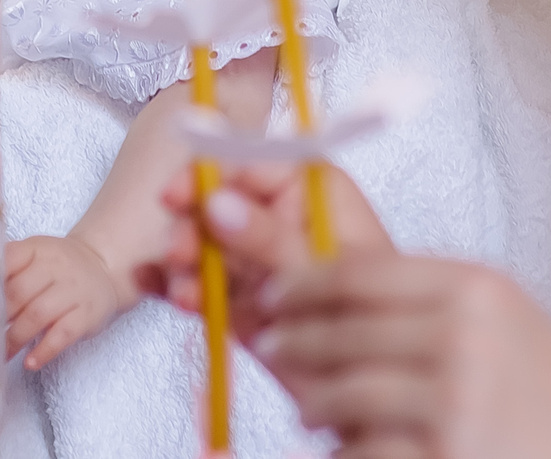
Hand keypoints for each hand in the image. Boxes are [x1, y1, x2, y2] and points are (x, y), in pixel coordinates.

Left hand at [5, 234, 132, 369]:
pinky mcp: (87, 315)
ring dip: (15, 337)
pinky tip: (30, 363)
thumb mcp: (35, 256)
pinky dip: (45, 350)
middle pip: (19, 291)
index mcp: (37, 249)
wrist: (102, 267)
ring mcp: (74, 291)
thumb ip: (7, 268)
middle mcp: (56, 266)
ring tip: (0, 353)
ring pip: (38, 314)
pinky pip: (64, 334)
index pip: (8, 259)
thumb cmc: (57, 268)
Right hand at [143, 163, 392, 342]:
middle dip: (192, 226)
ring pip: (204, 243)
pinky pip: (202, 283)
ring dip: (185, 262)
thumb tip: (217, 202)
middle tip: (178, 251)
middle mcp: (280, 218)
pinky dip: (183, 287)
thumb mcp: (324, 272)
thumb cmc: (373, 318)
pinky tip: (177, 296)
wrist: (373, 388)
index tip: (178, 194)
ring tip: (185, 288)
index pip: (253, 164)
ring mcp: (257, 258)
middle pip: (219, 201)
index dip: (210, 175)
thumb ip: (270, 238)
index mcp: (312, 191)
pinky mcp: (240, 297)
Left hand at [251, 256, 550, 458]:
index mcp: (477, 288)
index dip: (304, 281)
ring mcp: (455, 404)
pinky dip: (346, 453)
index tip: (276, 291)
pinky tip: (348, 449)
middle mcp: (464, 337)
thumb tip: (331, 295)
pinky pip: (363, 452)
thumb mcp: (506, 325)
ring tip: (311, 407)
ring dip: (314, 403)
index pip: (360, 270)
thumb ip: (432, 305)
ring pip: (343, 395)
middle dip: (295, 341)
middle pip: (340, 330)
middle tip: (273, 346)